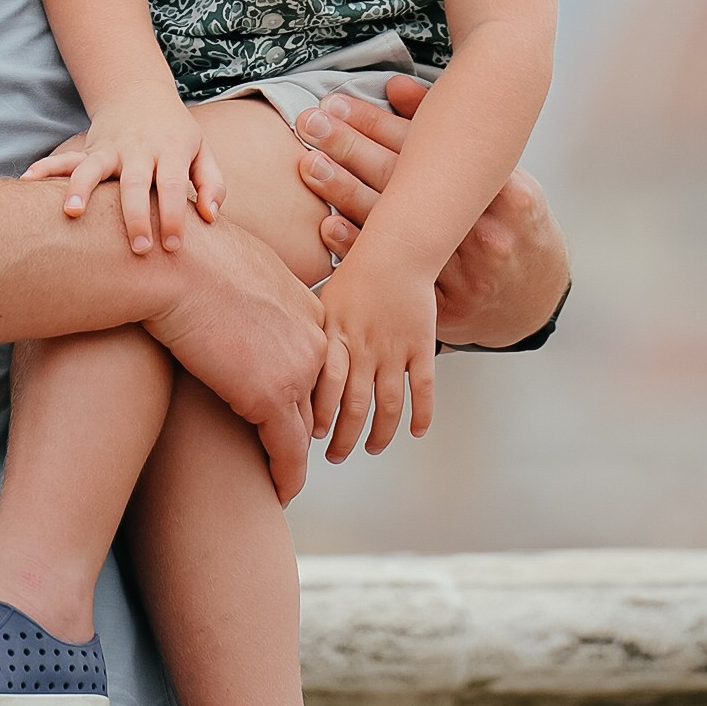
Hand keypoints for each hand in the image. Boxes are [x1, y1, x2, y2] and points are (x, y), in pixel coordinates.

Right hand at [26, 96, 223, 255]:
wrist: (140, 94)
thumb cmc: (176, 134)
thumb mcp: (202, 151)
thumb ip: (212, 183)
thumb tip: (211, 217)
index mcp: (170, 150)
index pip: (174, 186)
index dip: (175, 216)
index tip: (173, 246)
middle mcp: (139, 149)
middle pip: (135, 182)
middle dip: (135, 216)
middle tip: (139, 249)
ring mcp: (110, 148)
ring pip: (93, 167)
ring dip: (81, 189)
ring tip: (72, 214)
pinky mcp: (89, 150)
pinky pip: (65, 159)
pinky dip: (46, 168)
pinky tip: (28, 181)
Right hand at [142, 222, 325, 502]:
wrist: (174, 262)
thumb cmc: (189, 257)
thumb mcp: (236, 267)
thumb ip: (249, 291)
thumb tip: (231, 292)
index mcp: (308, 308)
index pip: (316, 362)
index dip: (306, 392)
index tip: (296, 413)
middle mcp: (314, 339)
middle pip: (316, 399)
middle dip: (305, 427)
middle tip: (291, 455)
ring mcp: (298, 369)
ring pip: (303, 430)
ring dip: (294, 458)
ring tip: (284, 481)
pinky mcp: (272, 397)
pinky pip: (288, 451)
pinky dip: (285, 476)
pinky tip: (279, 494)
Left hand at [293, 81, 572, 347]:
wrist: (533, 299)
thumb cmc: (509, 223)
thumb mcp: (498, 172)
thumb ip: (446, 128)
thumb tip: (393, 86)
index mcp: (506, 193)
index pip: (429, 151)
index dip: (377, 124)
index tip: (337, 103)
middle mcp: (484, 234)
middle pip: (406, 185)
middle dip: (352, 149)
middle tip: (310, 124)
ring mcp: (464, 277)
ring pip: (395, 231)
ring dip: (347, 194)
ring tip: (309, 165)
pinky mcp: (444, 312)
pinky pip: (395, 279)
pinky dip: (359, 251)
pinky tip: (329, 227)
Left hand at [312, 245, 437, 459]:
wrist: (398, 249)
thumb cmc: (356, 272)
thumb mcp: (322, 301)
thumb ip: (310, 336)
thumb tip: (283, 362)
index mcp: (337, 336)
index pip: (324, 389)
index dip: (319, 418)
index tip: (312, 437)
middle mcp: (365, 347)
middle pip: (354, 407)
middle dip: (343, 439)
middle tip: (335, 456)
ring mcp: (395, 349)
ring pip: (389, 406)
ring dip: (379, 435)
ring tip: (372, 448)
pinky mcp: (421, 346)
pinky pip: (423, 388)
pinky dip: (421, 415)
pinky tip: (416, 432)